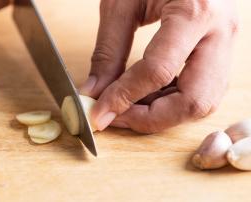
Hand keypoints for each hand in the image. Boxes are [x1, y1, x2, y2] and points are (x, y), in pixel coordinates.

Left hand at [80, 0, 237, 132]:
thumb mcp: (122, 3)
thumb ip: (107, 51)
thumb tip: (94, 92)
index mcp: (195, 11)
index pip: (157, 72)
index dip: (124, 98)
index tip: (99, 113)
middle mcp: (220, 32)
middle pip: (194, 100)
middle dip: (151, 119)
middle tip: (117, 117)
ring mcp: (226, 43)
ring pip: (202, 102)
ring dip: (162, 114)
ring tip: (128, 106)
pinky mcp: (220, 51)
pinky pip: (201, 91)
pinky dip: (171, 102)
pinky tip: (146, 96)